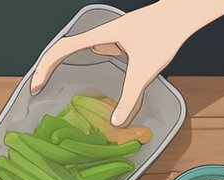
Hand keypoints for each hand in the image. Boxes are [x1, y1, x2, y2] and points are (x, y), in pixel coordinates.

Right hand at [30, 0, 223, 125]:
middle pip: (63, 48)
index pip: (62, 49)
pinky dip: (80, 63)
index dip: (46, 68)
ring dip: (61, 63)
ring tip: (53, 83)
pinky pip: (91, 50)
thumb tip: (116, 122)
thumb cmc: (166, 33)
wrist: (185, 12)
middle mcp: (101, 34)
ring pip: (76, 48)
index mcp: (100, 36)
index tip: (38, 87)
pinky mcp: (120, 39)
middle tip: (39, 89)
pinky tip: (87, 75)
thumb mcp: (145, 69)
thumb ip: (130, 97)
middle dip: (48, 68)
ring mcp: (110, 35)